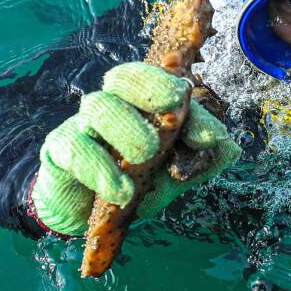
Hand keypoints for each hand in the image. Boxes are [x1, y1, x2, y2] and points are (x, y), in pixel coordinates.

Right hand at [31, 62, 239, 235]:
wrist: (85, 213)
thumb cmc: (134, 182)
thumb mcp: (172, 174)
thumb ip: (199, 160)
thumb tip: (232, 147)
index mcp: (141, 101)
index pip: (159, 79)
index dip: (177, 91)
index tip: (198, 118)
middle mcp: (112, 103)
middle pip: (124, 77)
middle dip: (150, 89)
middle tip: (173, 111)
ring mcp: (82, 123)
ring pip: (99, 106)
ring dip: (127, 128)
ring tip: (147, 155)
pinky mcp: (58, 148)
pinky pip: (75, 147)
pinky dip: (100, 168)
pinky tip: (121, 191)